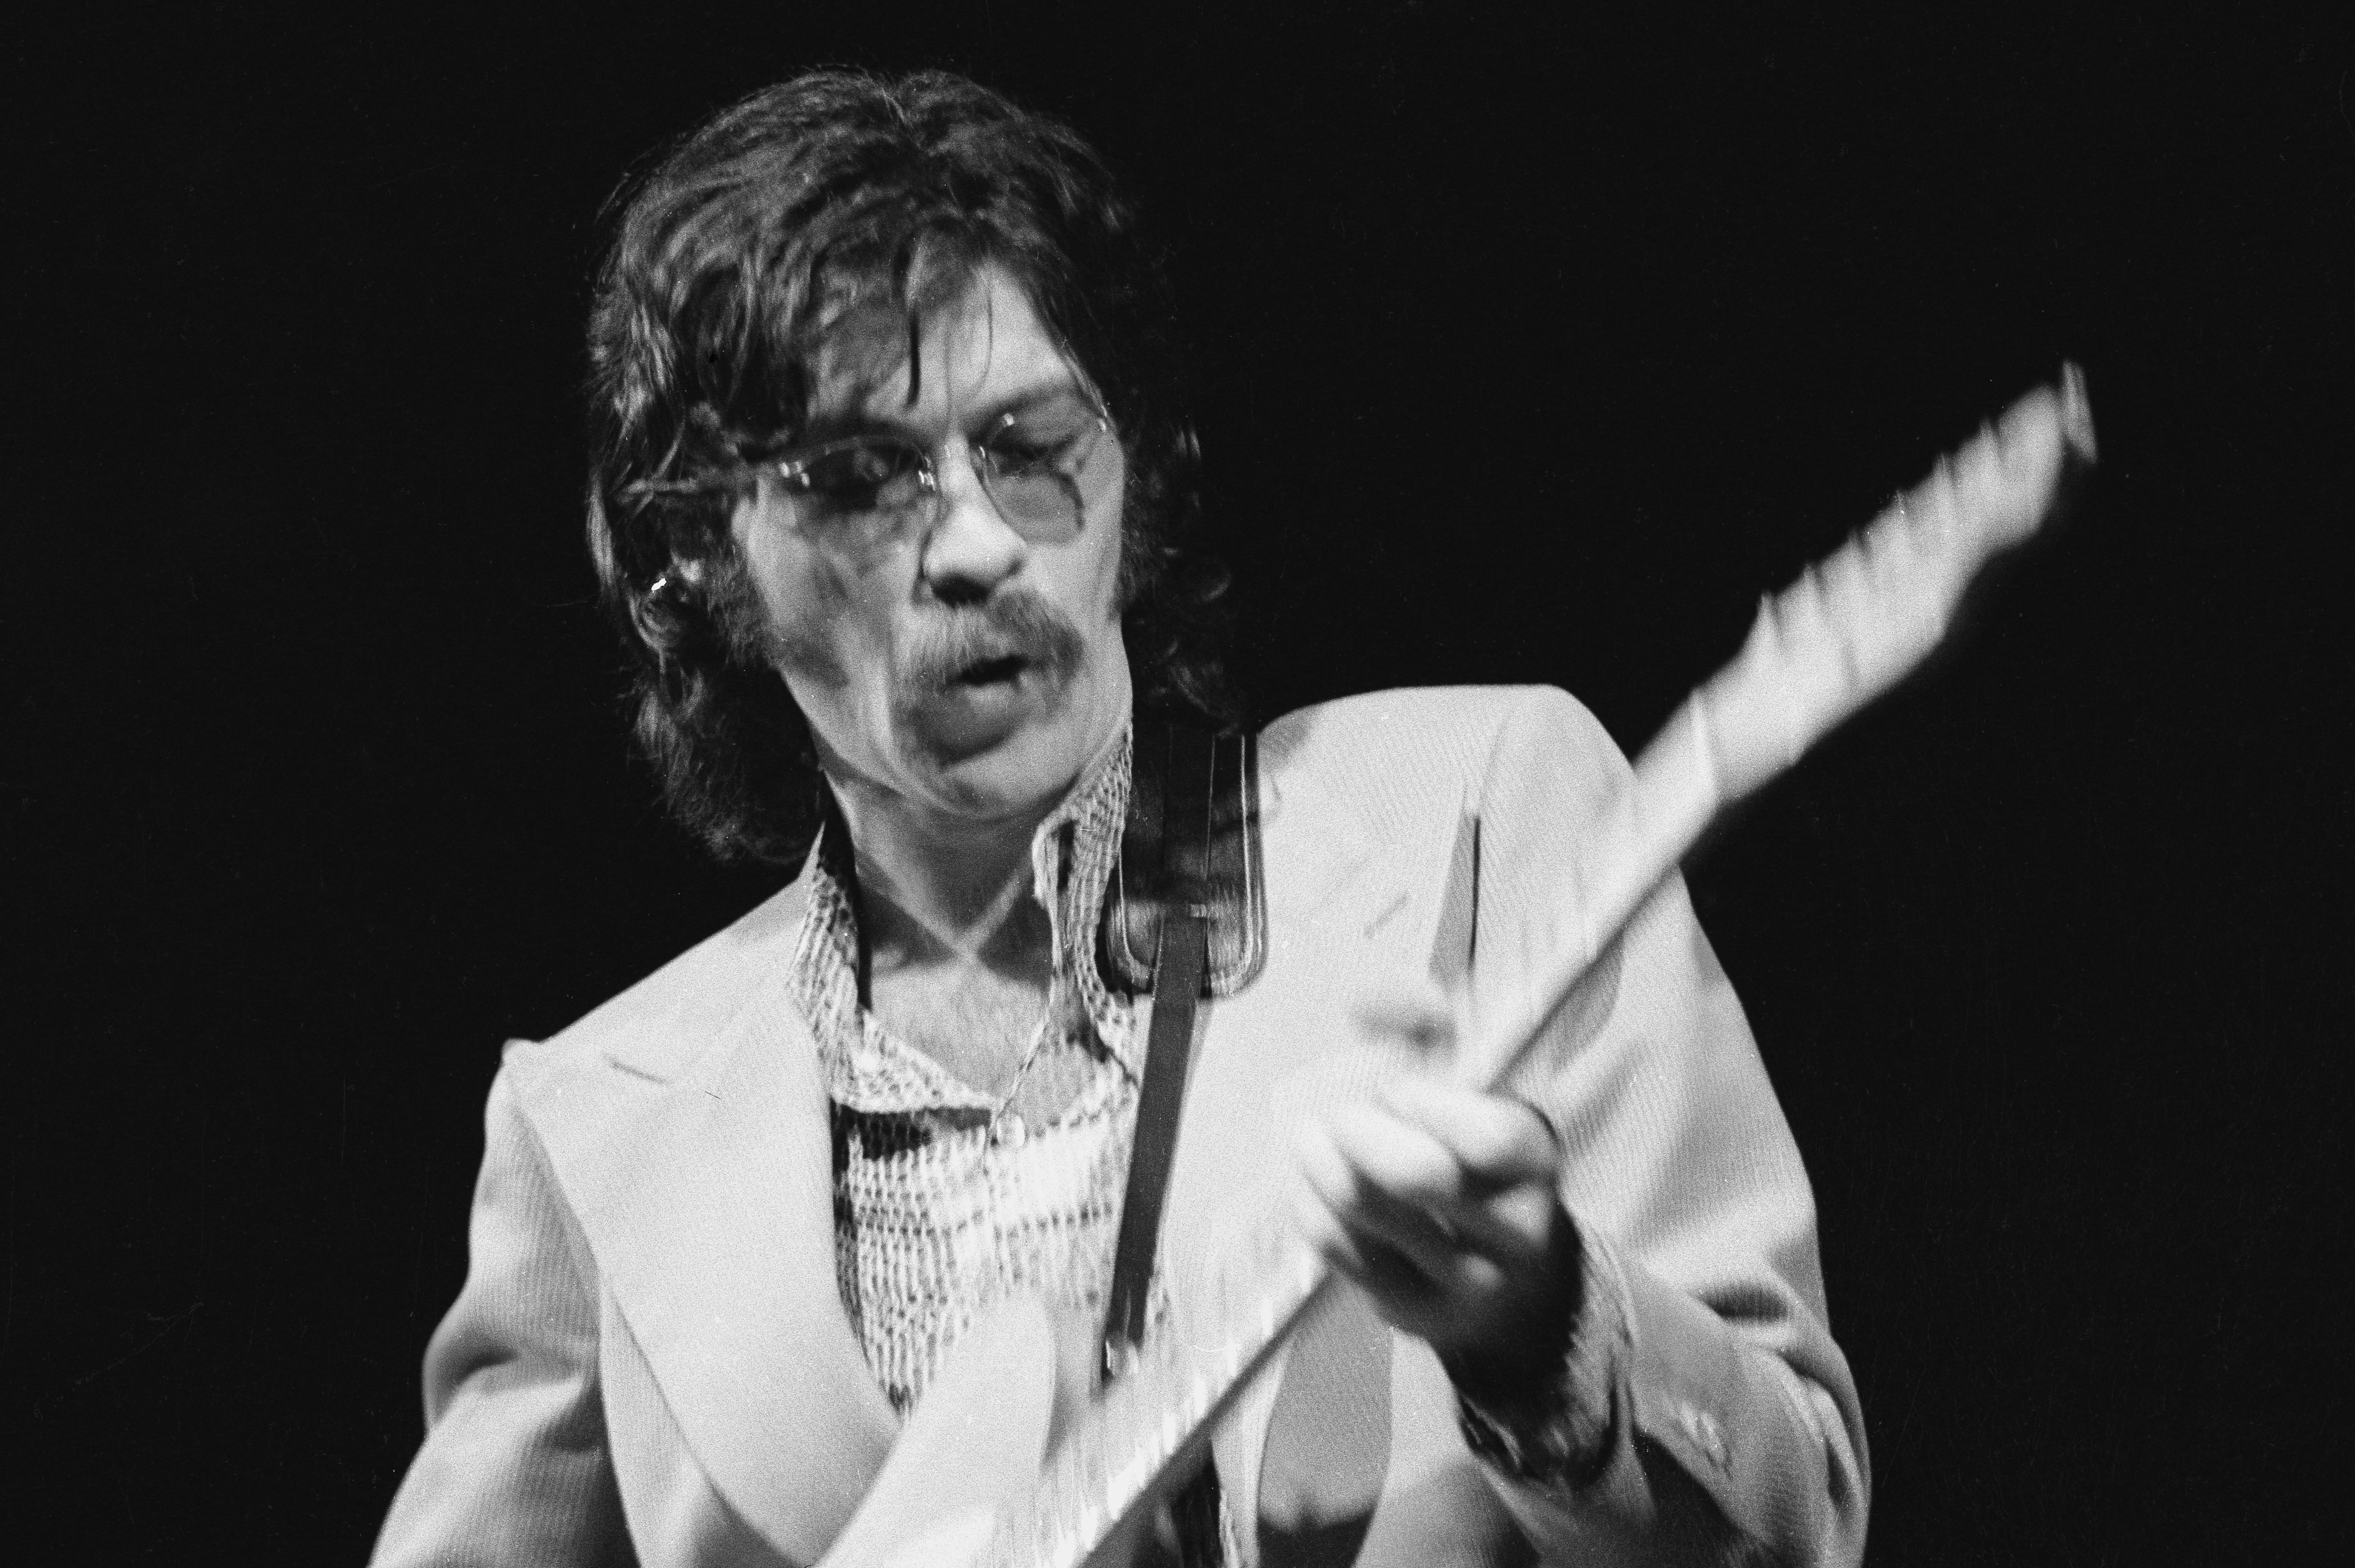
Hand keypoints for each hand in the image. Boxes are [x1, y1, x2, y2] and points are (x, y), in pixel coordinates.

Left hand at [1288, 995, 1582, 1376]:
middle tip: (1335, 1112)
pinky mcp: (1410, 1312)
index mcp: (1536, 1163)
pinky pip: (1337, 1249)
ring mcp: (1462, 1282)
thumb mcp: (1481, 1092)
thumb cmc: (1483, 1166)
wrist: (1515, 1285)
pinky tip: (1309, 1181)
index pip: (1486, 1136)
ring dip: (1318, 1159)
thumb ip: (1428, 1027)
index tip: (1395, 1088)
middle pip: (1417, 1177)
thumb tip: (1368, 1000)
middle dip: (1358, 1129)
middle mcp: (1512, 1230)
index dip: (1425, 1102)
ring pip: (1364, 1210)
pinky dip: (1309, 1203)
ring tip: (1307, 1135)